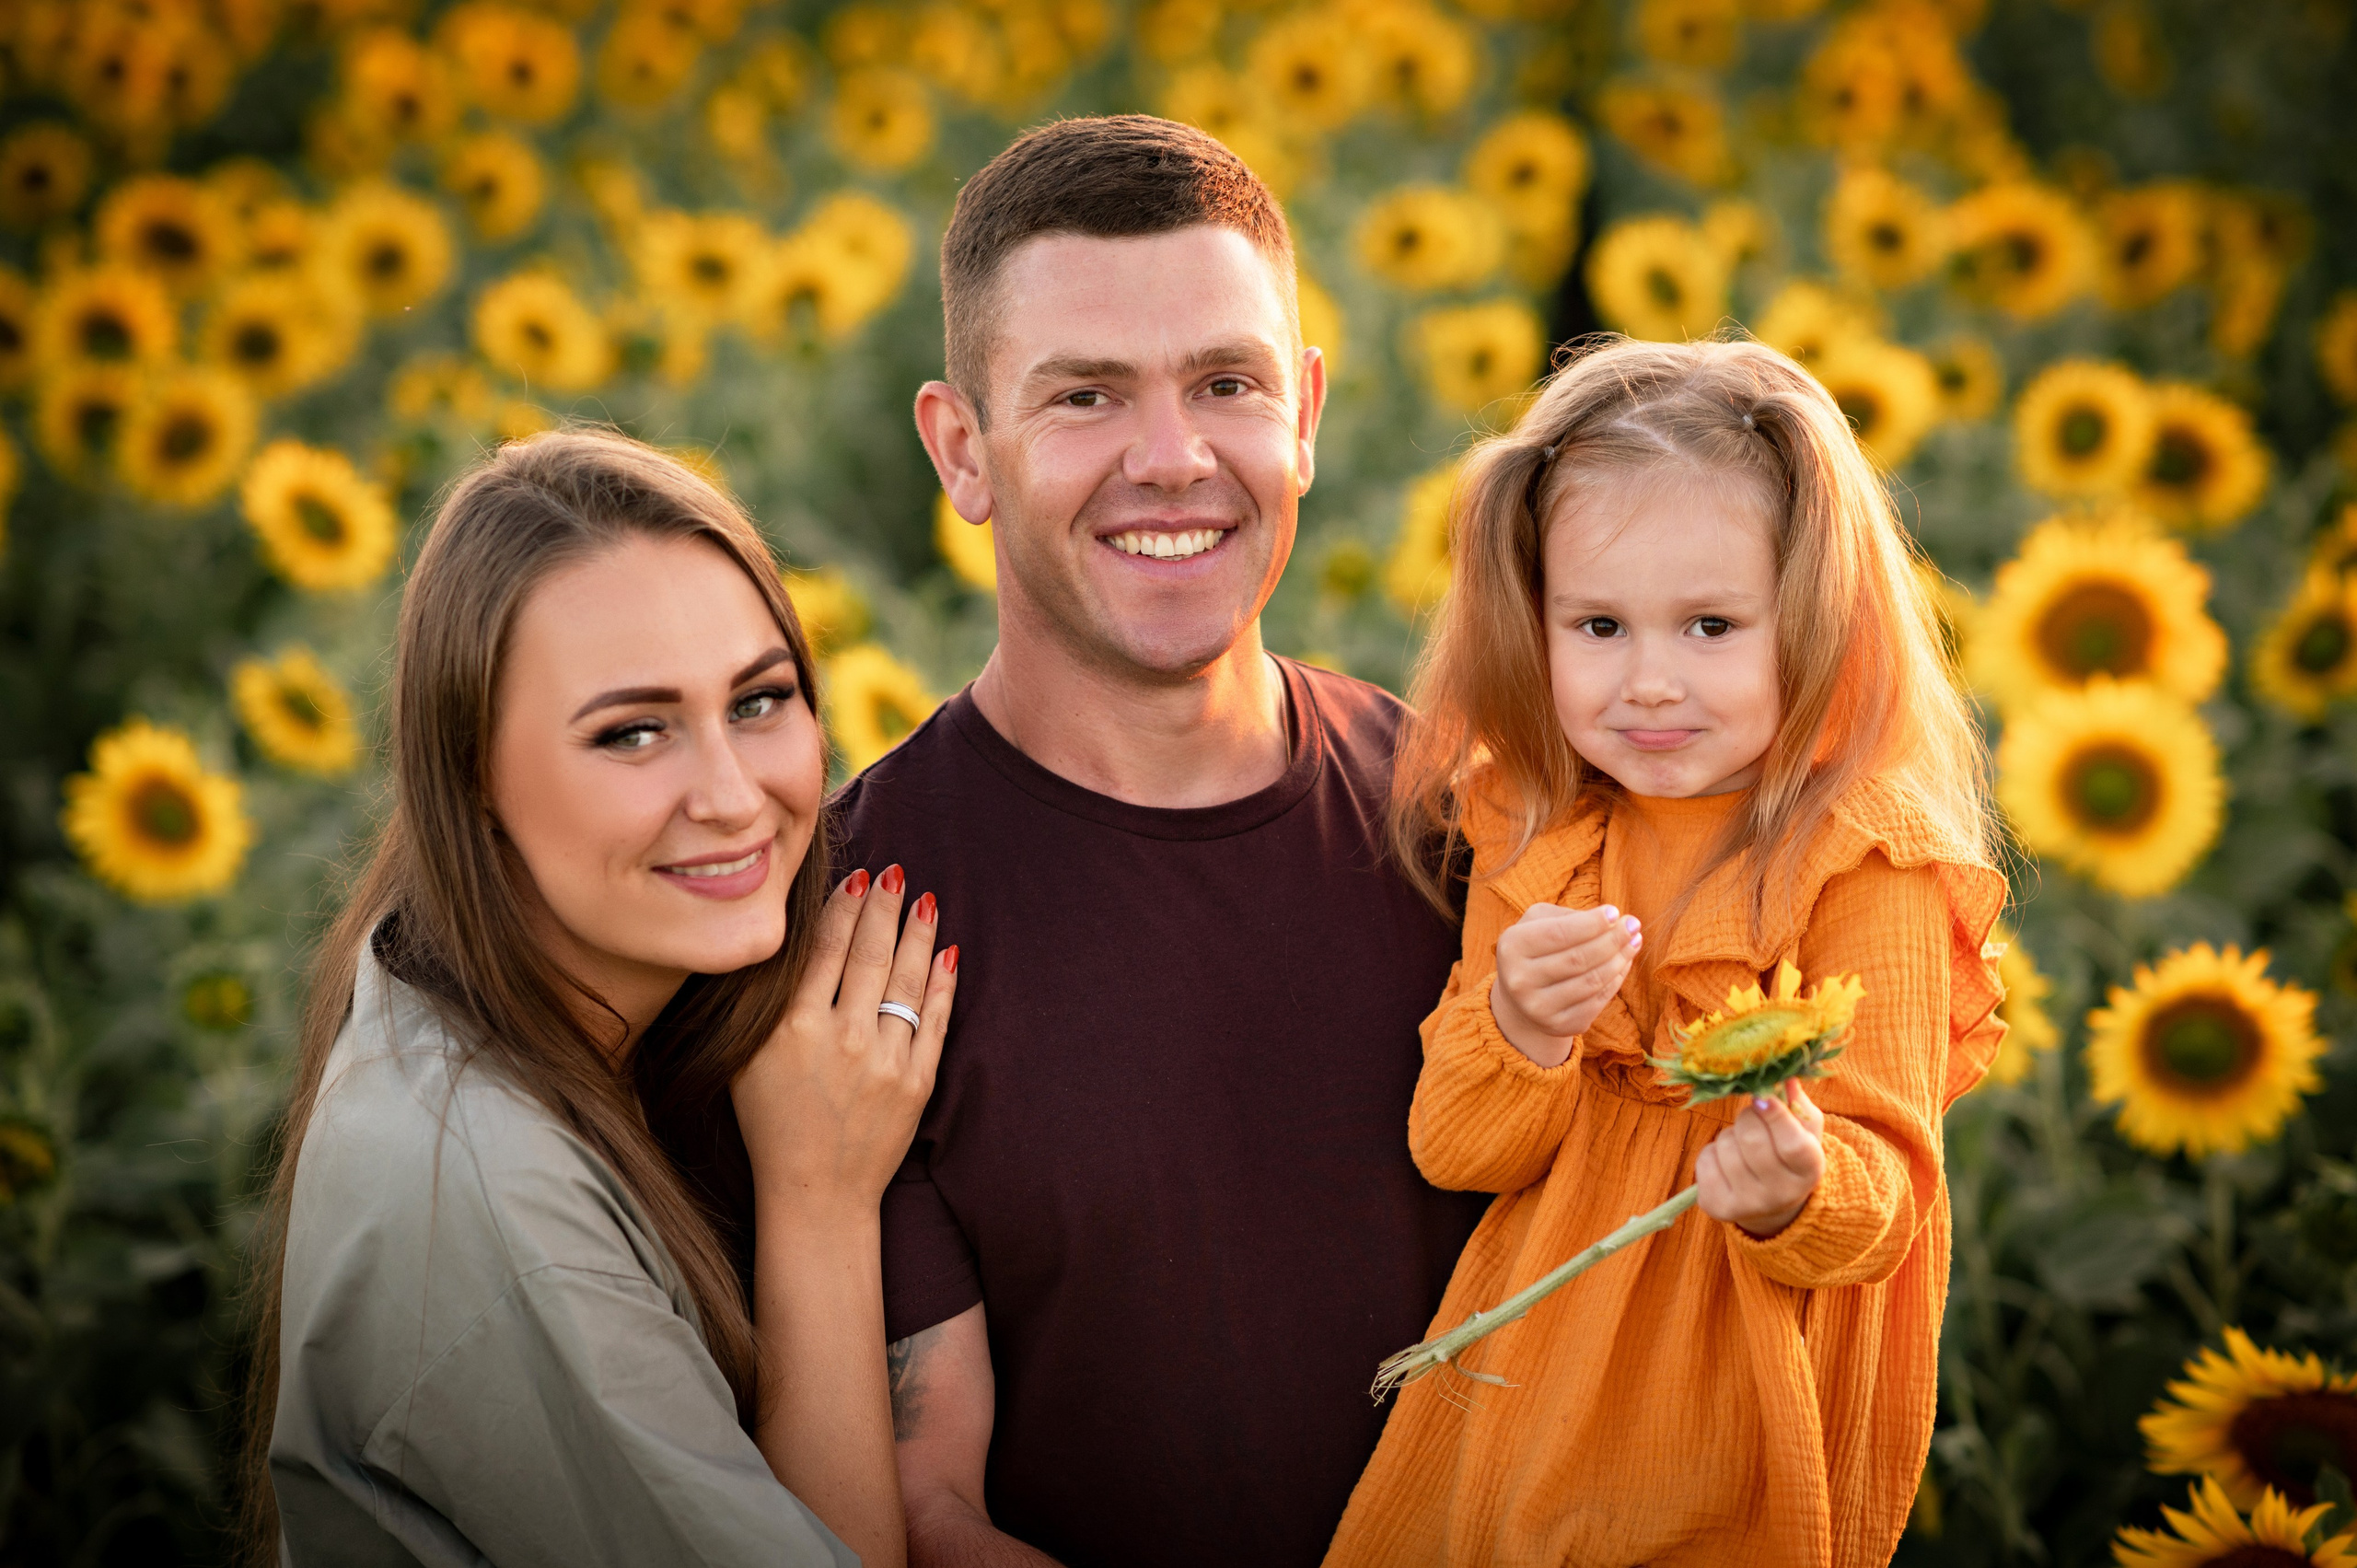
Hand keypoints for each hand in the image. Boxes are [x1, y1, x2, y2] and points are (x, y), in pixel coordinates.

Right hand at [731, 864, 957, 1215]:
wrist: (817, 1193)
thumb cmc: (772, 1123)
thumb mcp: (746, 1060)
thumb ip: (761, 1003)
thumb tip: (781, 941)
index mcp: (791, 1027)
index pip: (824, 949)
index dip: (844, 908)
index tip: (857, 878)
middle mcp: (840, 1038)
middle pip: (869, 954)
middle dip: (885, 907)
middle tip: (896, 872)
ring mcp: (884, 1060)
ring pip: (906, 979)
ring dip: (917, 934)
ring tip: (924, 900)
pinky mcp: (917, 1081)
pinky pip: (934, 1019)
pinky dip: (941, 983)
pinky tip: (946, 953)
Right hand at [1489, 902, 1641, 1066]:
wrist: (1519, 997)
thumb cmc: (1536, 948)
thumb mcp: (1539, 922)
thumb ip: (1571, 916)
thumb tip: (1614, 920)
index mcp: (1511, 947)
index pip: (1559, 933)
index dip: (1592, 923)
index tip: (1616, 912)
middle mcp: (1519, 981)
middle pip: (1579, 958)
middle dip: (1613, 939)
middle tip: (1634, 924)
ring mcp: (1538, 1008)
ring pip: (1592, 981)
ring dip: (1620, 959)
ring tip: (1634, 941)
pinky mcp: (1559, 1026)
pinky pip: (1597, 1001)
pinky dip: (1616, 980)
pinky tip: (1624, 963)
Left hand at [1696, 1082, 1825, 1237]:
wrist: (1770, 1206)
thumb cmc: (1789, 1158)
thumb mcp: (1804, 1132)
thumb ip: (1796, 1104)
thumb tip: (1784, 1077)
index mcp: (1808, 1173)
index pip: (1792, 1144)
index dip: (1775, 1115)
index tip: (1762, 1096)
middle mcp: (1779, 1195)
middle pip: (1752, 1139)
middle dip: (1748, 1117)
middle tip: (1753, 1117)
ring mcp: (1746, 1204)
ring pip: (1726, 1145)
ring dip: (1731, 1134)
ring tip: (1743, 1145)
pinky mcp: (1716, 1206)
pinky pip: (1705, 1159)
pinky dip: (1713, 1151)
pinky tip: (1727, 1161)